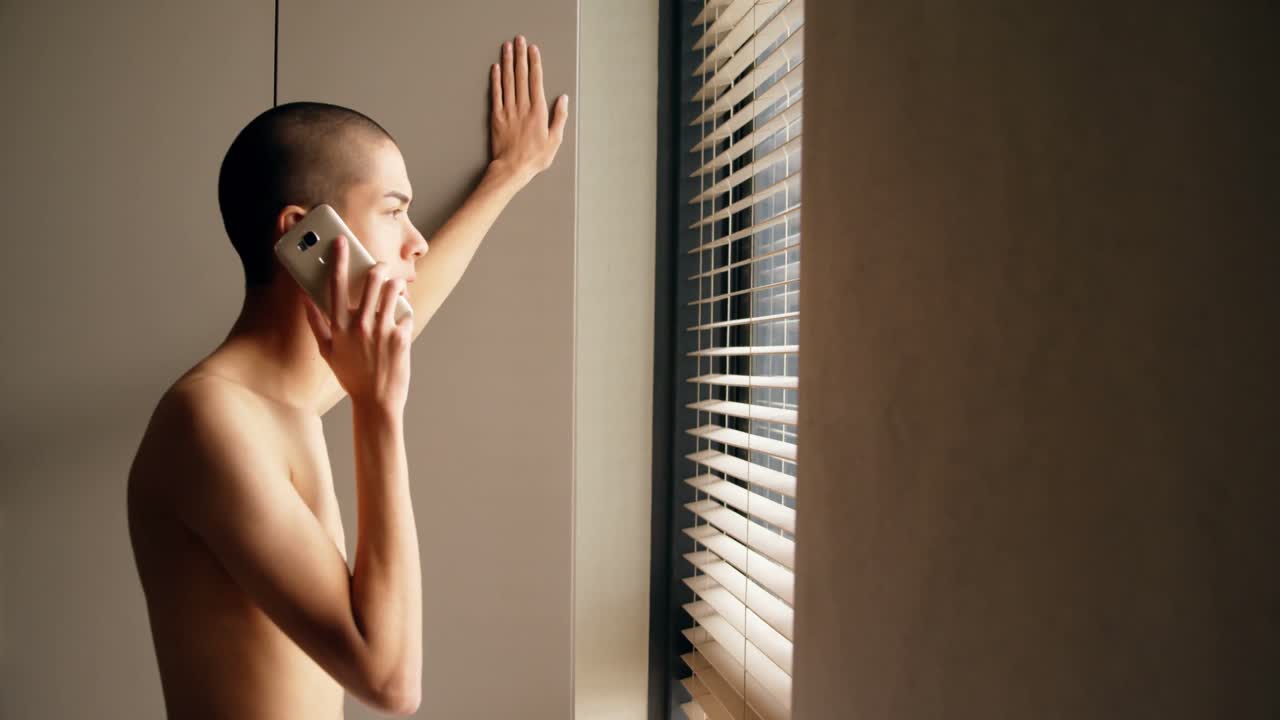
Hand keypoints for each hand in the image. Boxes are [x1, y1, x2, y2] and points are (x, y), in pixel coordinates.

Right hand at [303, 235, 412, 414]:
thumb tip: (306, 299)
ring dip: (396, 284)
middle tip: (380, 266)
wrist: (376, 402)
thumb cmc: (351, 376)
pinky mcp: (401, 338)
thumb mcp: (327, 351)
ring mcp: (381, 331)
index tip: (341, 241)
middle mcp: (359, 325)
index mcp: (338, 326)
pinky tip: (404, 319)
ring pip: (392, 291)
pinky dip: (406, 313)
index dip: (337, 259)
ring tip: (397, 286)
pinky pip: (407, 314)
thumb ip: (315, 324)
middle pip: (370, 281)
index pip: (334, 285)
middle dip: (377, 267)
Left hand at [489, 34, 567, 185]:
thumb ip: (560, 117)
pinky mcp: (496, 116)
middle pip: (521, 76)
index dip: (535, 63)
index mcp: (538, 111)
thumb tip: (563, 98)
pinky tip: (496, 68)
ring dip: (508, 62)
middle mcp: (522, 106)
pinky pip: (495, 93)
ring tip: (507, 47)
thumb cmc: (535, 157)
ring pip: (508, 81)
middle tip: (519, 40)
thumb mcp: (555, 140)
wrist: (511, 168)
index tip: (533, 49)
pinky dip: (495, 79)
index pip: (536, 81)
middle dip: (520, 56)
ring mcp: (508, 110)